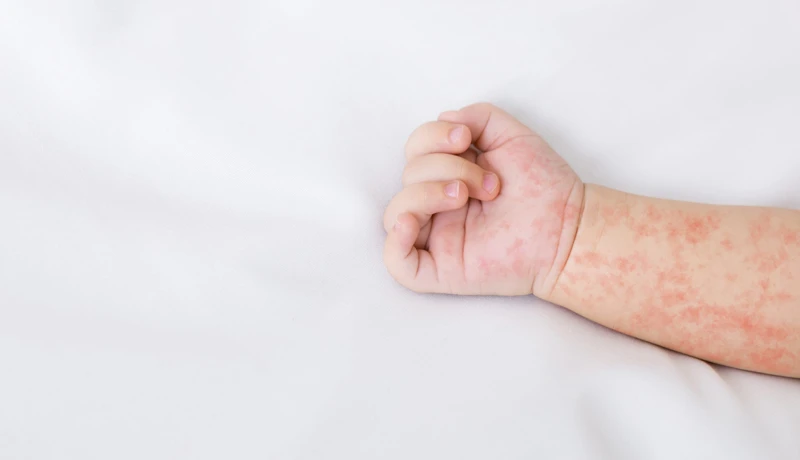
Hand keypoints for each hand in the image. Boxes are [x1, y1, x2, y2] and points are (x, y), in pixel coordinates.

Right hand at [383, 103, 583, 296]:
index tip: (465, 139)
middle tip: (489, 183)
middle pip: (407, 177)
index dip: (430, 137)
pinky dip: (395, 241)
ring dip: (426, 194)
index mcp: (448, 175)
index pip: (415, 151)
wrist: (568, 226)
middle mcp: (437, 205)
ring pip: (395, 213)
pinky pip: (397, 262)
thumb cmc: (543, 184)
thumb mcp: (510, 134)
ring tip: (465, 196)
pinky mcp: (441, 269)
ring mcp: (436, 238)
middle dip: (445, 168)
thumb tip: (443, 120)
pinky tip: (412, 223)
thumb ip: (477, 116)